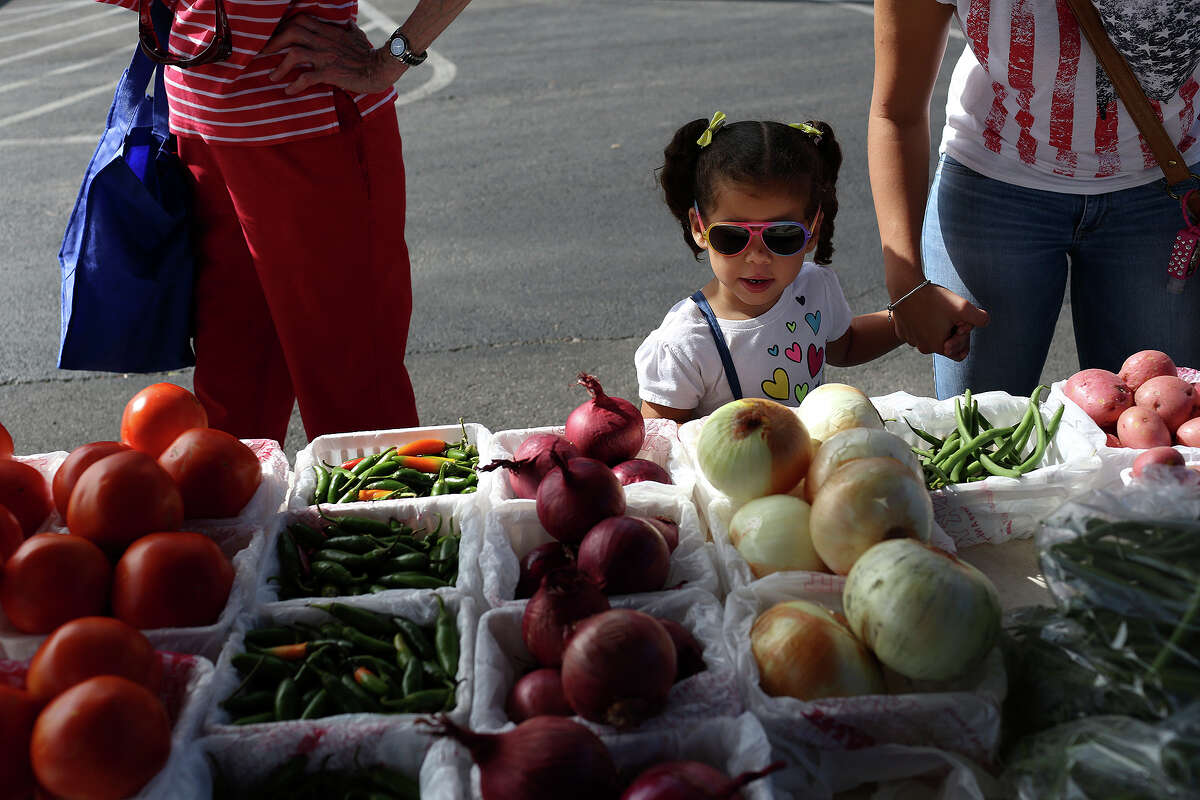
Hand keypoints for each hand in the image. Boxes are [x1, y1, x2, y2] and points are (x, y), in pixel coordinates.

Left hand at [264, 15, 404, 95]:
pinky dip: (295, 84)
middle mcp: (324, 41)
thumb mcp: (358, 36)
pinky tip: (289, 91)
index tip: (273, 39)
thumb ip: (349, 29)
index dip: (282, 27)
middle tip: (263, 55)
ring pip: (294, 54)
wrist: (381, 69)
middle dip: (273, 43)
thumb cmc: (369, 54)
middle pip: (291, 33)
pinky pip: (307, 77)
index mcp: (328, 31)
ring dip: (279, 66)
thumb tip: (348, 23)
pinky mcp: (331, 73)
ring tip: (272, 77)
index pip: (299, 21)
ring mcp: (326, 57)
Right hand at [891, 284, 988, 361]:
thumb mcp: (964, 307)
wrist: (905, 287)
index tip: (959, 320)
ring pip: (931, 336)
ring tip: (935, 309)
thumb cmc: (934, 298)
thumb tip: (985, 322)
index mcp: (939, 348)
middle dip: (950, 330)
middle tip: (948, 313)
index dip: (963, 336)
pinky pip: (918, 331)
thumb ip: (981, 318)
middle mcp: (923, 348)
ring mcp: (911, 341)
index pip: (960, 351)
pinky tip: (923, 309)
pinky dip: (923, 323)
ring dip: (937, 326)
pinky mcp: (902, 332)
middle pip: (945, 343)